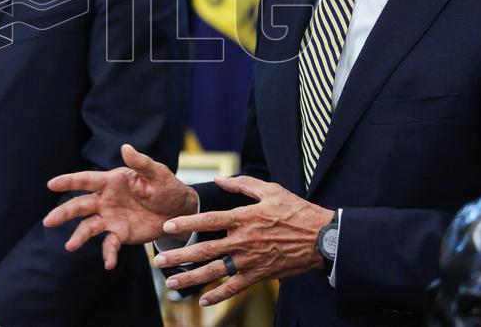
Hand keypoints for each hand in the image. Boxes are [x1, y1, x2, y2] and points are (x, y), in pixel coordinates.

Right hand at [44, 143, 198, 268]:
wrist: (179, 210)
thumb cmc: (166, 186)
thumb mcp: (157, 173)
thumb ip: (141, 162)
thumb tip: (125, 148)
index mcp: (112, 181)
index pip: (86, 180)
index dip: (68, 181)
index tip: (51, 184)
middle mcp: (107, 200)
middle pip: (80, 205)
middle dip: (64, 213)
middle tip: (48, 220)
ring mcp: (111, 218)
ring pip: (89, 226)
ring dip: (79, 236)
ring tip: (70, 246)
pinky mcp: (121, 234)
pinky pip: (110, 244)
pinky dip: (108, 254)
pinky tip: (109, 263)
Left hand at [151, 175, 332, 306]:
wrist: (321, 238)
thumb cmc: (296, 211)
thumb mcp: (271, 190)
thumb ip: (243, 184)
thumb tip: (219, 179)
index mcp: (244, 218)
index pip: (209, 220)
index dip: (187, 223)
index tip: (168, 226)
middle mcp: (243, 241)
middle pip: (205, 249)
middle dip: (179, 255)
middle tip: (159, 259)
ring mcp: (250, 261)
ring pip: (215, 272)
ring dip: (191, 277)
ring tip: (171, 281)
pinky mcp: (259, 276)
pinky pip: (235, 288)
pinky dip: (219, 296)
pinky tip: (203, 301)